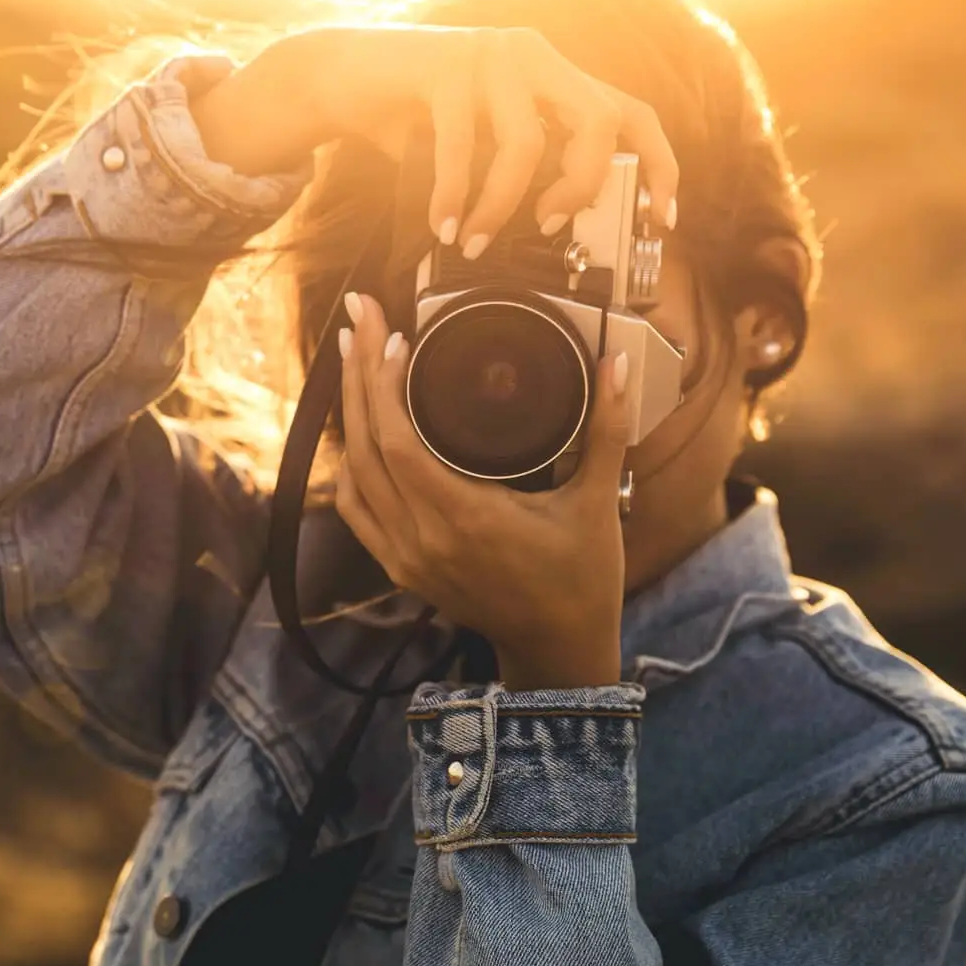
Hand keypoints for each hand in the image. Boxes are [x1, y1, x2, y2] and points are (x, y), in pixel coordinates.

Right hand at [193, 24, 679, 249]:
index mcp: (551, 75)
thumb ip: (518, 170)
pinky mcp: (444, 65)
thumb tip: (553, 233)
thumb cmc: (411, 118)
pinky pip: (462, 146)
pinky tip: (442, 225)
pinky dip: (454, 197)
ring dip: (501, 206)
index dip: (659, 165)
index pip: (630, 112)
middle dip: (582, 185)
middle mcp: (532, 56)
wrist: (337, 76)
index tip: (662, 219)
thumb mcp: (478, 144)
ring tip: (478, 243)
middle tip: (551, 227)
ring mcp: (491, 54)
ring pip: (525, 142)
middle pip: (596, 119)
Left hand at [333, 292, 631, 690]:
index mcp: (465, 519)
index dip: (385, 385)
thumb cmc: (582, 579)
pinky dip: (352, 463)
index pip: (398, 442)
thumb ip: (606, 430)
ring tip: (354, 357)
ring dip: (349, 414)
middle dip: (358, 375)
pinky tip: (358, 427)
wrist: (559, 648)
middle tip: (359, 318)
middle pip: (365, 446)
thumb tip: (615, 366)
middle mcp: (423, 539)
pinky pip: (355, 507)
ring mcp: (405, 556)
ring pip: (352, 474)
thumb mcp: (597, 502)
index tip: (395, 336)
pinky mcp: (400, 567)